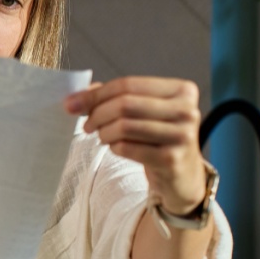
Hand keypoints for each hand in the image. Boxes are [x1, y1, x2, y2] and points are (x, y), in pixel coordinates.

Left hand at [66, 77, 207, 214]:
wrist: (181, 174)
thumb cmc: (157, 137)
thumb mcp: (142, 112)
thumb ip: (112, 98)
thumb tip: (77, 98)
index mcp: (182, 90)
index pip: (128, 84)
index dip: (96, 94)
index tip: (72, 104)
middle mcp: (187, 110)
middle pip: (125, 104)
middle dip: (97, 114)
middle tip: (87, 125)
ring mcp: (182, 136)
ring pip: (124, 126)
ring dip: (104, 132)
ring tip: (102, 137)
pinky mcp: (171, 159)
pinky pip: (127, 148)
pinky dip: (114, 147)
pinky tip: (116, 148)